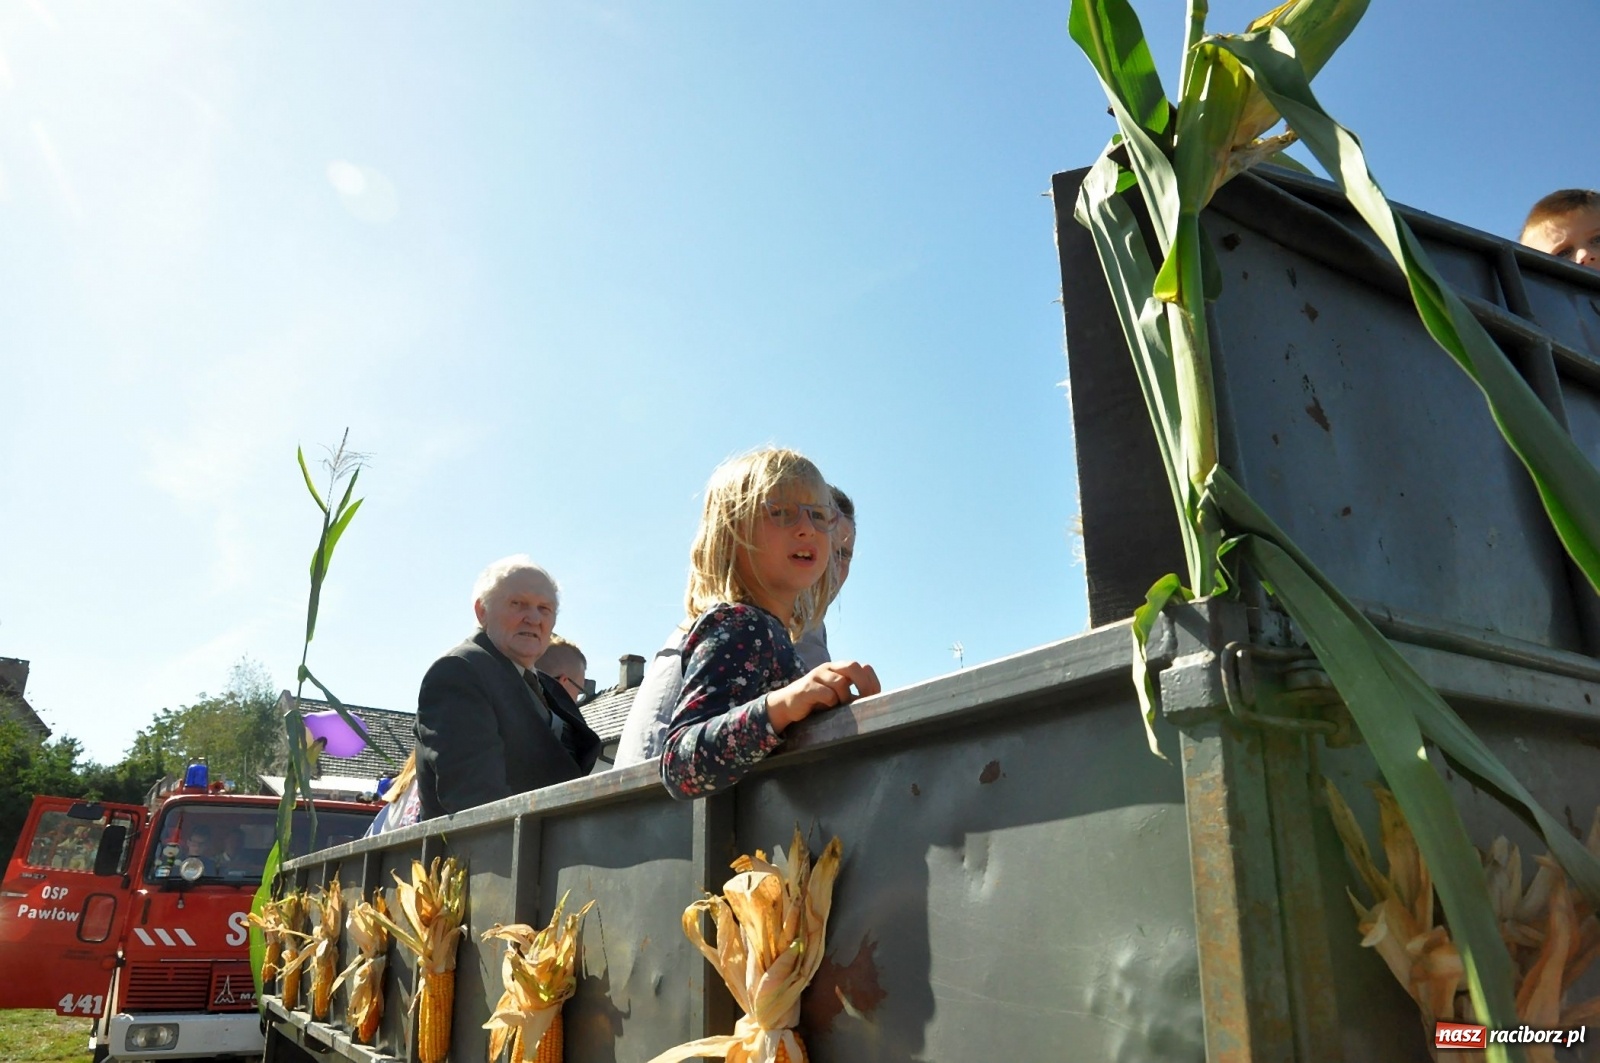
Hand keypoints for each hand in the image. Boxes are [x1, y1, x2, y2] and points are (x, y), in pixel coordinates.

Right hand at [767, 661, 881, 731]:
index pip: (864, 667)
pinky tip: (827, 708)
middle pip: (853, 666)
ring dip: (845, 697)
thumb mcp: (837, 696)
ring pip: (840, 681)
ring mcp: (817, 676)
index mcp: (839, 669)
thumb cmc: (816, 702)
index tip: (874, 697)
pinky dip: (830, 702)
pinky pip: (826, 693)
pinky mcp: (806, 687)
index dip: (872, 681)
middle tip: (864, 701)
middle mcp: (829, 668)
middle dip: (863, 685)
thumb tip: (875, 704)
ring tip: (841, 708)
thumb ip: (852, 695)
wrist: (787, 705)